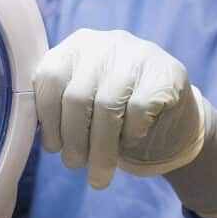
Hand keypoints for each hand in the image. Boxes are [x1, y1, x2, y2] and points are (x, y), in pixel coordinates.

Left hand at [34, 29, 205, 188]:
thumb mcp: (80, 101)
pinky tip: (130, 142)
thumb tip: (49, 141)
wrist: (167, 110)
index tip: (54, 147)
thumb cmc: (113, 110)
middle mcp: (104, 43)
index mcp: (75, 47)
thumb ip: (59, 108)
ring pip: (108, 106)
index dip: (49, 119)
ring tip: (99, 174)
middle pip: (78, 97)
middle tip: (75, 165)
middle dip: (75, 140)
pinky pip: (139, 109)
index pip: (50, 78)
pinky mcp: (166, 72)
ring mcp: (137, 53)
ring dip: (101, 148)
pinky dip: (130, 135)